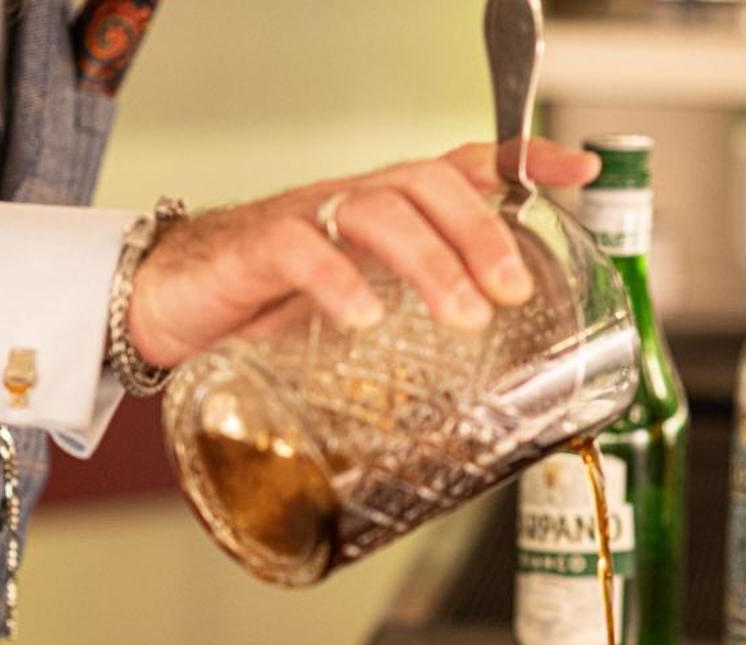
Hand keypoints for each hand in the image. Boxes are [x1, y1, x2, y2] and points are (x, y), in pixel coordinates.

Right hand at [127, 140, 599, 369]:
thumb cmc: (261, 308)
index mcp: (380, 212)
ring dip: (432, 261)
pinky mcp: (254, 250)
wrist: (165, 304)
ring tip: (463, 316)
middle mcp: (349, 203)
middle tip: (512, 293)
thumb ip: (402, 329)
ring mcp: (303, 220)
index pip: (459, 167)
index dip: (520, 162)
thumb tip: (477, 381)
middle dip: (483, 234)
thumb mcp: (348, 311)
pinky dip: (339, 280)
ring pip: (380, 211)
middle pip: (430, 185)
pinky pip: (301, 248)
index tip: (579, 170)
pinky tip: (365, 316)